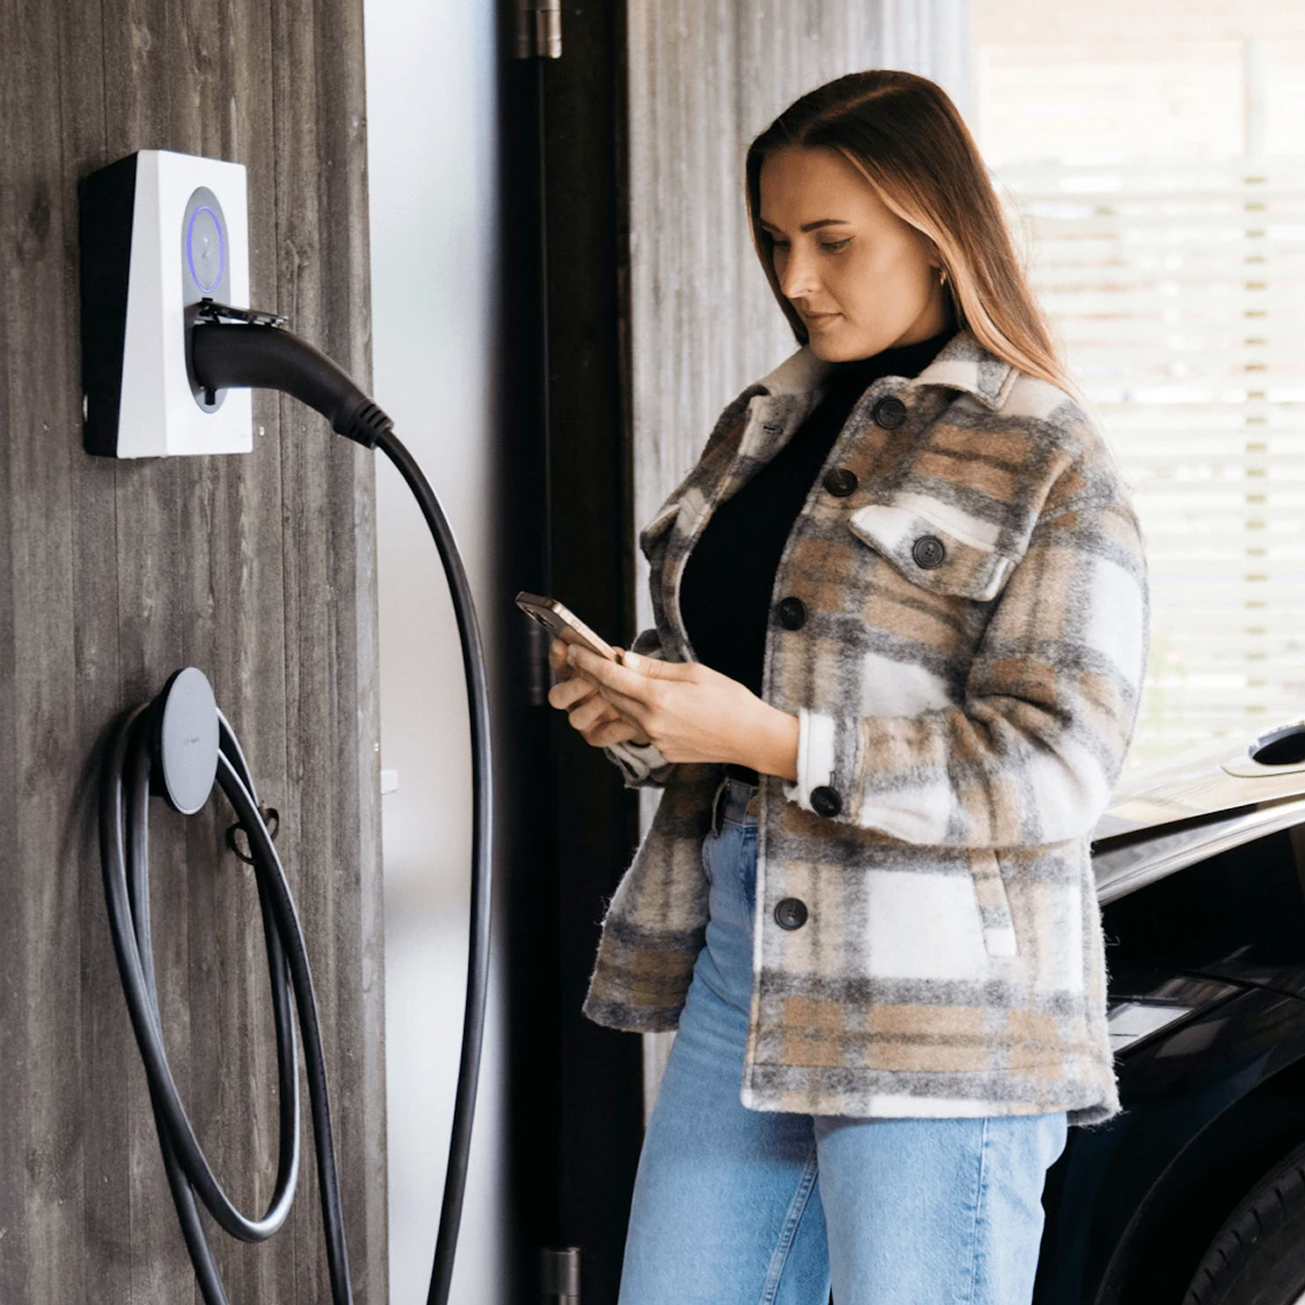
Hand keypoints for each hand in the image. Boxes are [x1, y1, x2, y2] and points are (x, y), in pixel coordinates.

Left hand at [556, 639, 798, 776]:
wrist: (751, 738)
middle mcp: (652, 722)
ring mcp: (655, 740)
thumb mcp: (694, 673)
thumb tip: (626, 661)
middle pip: (610, 696)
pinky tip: (634, 704)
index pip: (612, 676)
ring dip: (609, 697)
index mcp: (659, 698)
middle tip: (581, 661)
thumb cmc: (730, 700)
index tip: (575, 652)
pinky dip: (631, 715)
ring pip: (620, 714)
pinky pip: (637, 730)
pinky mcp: (662, 752)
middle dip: (593, 677)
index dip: (590, 663)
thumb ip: (656, 669)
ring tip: (604, 681)